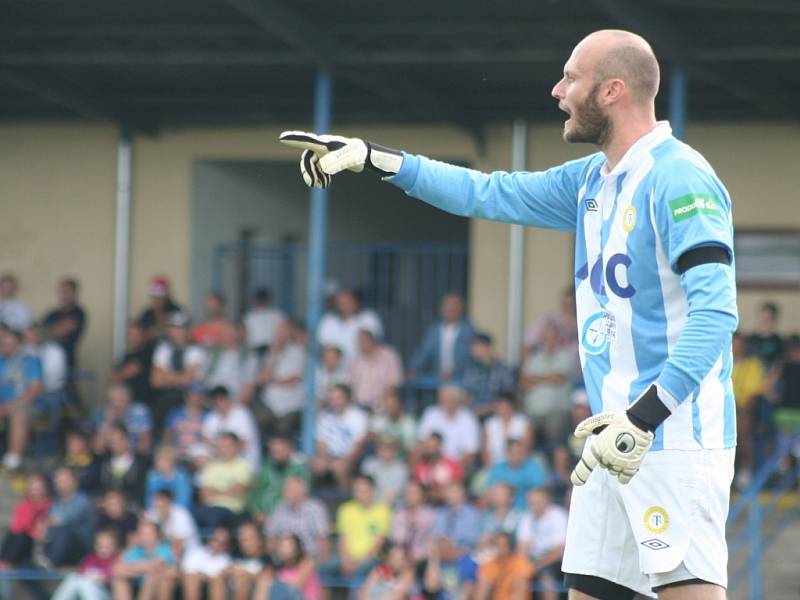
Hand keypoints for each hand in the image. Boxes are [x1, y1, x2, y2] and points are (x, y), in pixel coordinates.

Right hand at [279, 131, 402, 187]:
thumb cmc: (356, 154)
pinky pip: (317, 169)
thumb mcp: (348, 159)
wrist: (364, 155)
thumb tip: (324, 166)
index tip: (282, 138)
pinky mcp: (327, 159)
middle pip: (307, 159)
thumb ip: (337, 162)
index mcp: (324, 144)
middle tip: (315, 185)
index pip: (307, 140)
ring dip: (314, 177)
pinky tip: (326, 184)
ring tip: (322, 187)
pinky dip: (319, 177)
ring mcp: (323, 153)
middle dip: (309, 173)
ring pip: (311, 165)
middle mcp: (321, 146)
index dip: (294, 139)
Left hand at [570, 411, 653, 484]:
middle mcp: (608, 458)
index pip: (586, 464)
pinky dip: (622, 474)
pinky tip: (624, 465)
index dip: (579, 475)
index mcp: (598, 447)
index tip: (576, 481)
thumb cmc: (619, 420)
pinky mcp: (632, 466)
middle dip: (603, 458)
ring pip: (612, 470)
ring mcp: (620, 463)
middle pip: (601, 465)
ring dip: (613, 464)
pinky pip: (623, 478)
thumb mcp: (601, 419)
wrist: (640, 423)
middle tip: (612, 444)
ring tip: (621, 450)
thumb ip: (587, 426)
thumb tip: (577, 433)